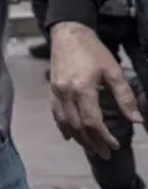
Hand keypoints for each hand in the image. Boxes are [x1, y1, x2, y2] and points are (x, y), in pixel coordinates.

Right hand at [49, 21, 143, 158]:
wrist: (68, 34)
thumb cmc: (93, 50)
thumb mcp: (114, 70)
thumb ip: (125, 96)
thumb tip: (136, 119)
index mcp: (83, 89)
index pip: (93, 121)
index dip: (104, 136)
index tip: (115, 145)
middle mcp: (66, 94)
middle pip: (78, 126)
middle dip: (92, 143)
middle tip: (105, 155)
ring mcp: (56, 93)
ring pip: (65, 122)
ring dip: (78, 138)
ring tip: (90, 149)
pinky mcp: (52, 90)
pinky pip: (56, 113)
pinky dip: (62, 127)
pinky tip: (68, 135)